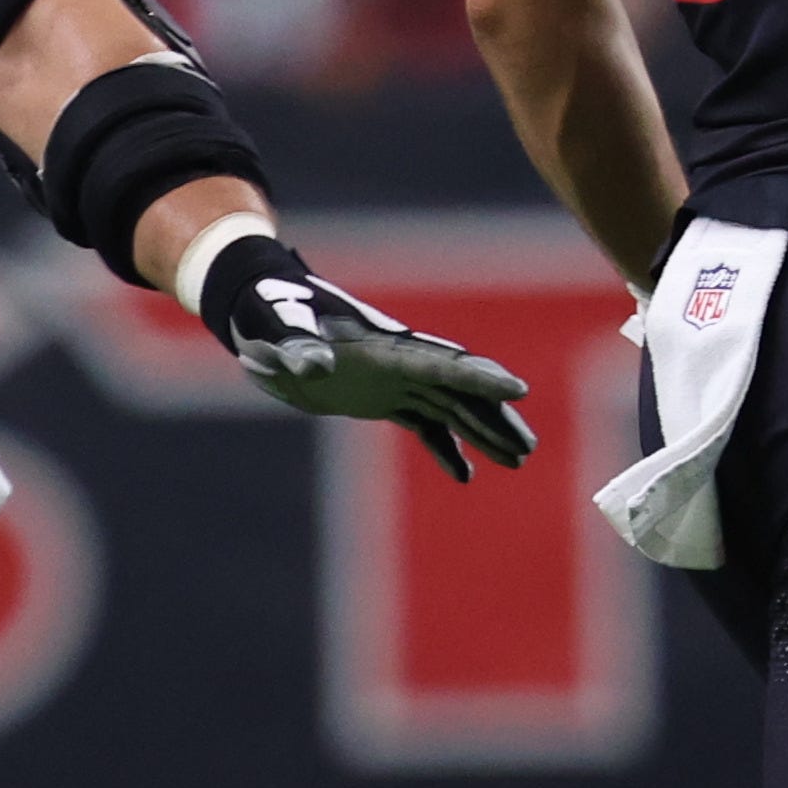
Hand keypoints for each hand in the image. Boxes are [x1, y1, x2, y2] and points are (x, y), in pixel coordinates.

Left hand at [198, 234, 540, 480]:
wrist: (260, 312)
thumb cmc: (271, 314)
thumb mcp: (280, 330)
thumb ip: (298, 347)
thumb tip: (313, 365)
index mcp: (386, 348)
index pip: (443, 363)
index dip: (480, 378)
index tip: (518, 390)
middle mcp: (401, 363)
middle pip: (461, 390)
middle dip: (495, 417)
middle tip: (527, 448)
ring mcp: (394, 380)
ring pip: (451, 407)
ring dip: (484, 432)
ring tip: (518, 460)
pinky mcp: (380, 396)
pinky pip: (424, 423)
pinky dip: (445, 446)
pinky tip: (464, 475)